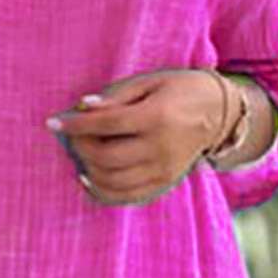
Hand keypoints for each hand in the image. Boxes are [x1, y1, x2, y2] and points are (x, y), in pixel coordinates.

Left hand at [45, 68, 226, 205]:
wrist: (221, 114)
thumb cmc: (183, 90)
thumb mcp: (153, 83)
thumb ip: (118, 96)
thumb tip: (84, 106)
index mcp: (156, 117)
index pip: (106, 124)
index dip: (76, 125)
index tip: (55, 122)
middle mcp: (160, 147)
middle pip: (106, 155)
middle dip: (80, 148)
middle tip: (71, 138)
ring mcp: (164, 169)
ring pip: (114, 179)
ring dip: (89, 169)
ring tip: (80, 156)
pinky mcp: (165, 181)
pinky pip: (128, 195)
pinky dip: (103, 191)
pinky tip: (89, 179)